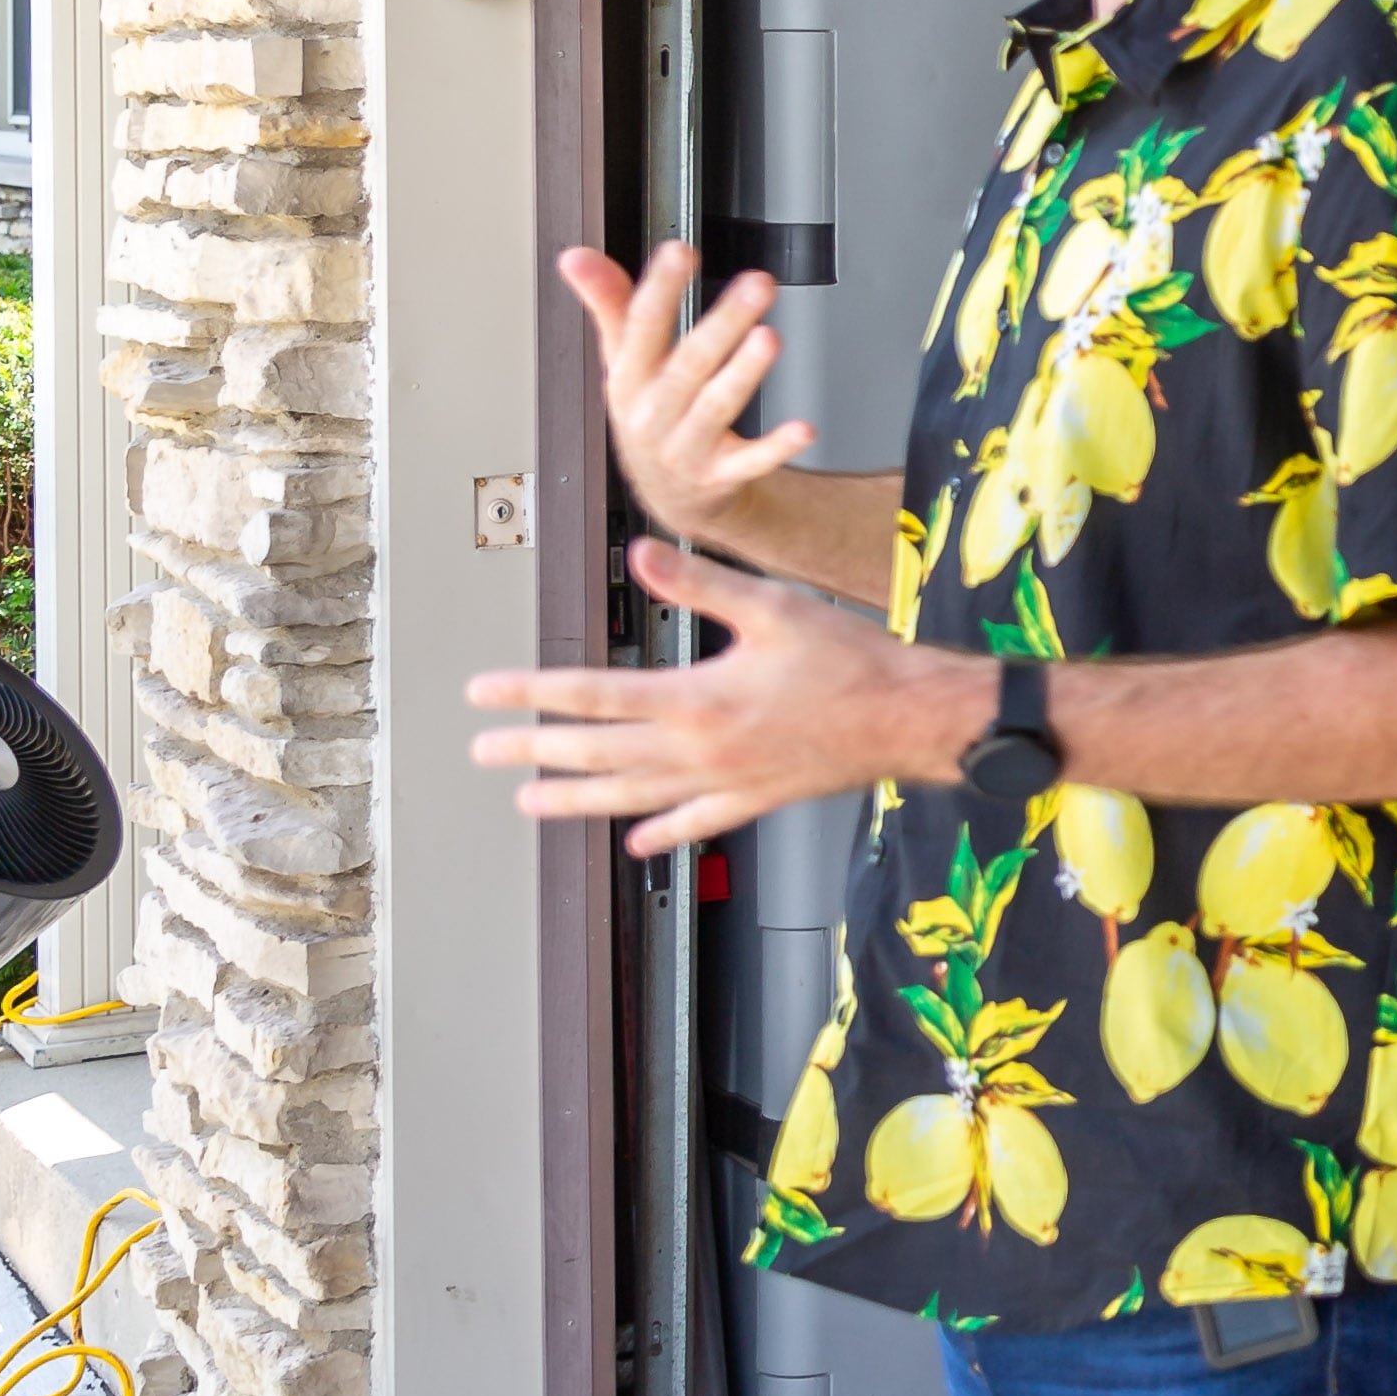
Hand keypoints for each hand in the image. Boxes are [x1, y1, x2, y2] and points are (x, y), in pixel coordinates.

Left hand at [468, 540, 986, 854]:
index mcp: (697, 698)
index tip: (487, 695)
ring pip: (633, 797)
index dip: (532, 693)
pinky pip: (697, 823)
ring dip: (577, 800)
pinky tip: (635, 840)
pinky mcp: (757, 799)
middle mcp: (702, 750)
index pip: (593, 695)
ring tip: (530, 804)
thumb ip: (699, 584)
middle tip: (484, 753)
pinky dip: (662, 832)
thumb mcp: (771, 606)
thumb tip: (639, 555)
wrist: (912, 720)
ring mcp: (726, 782)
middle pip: (598, 753)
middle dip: (534, 751)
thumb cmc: (851, 660)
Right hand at [564, 241, 817, 550]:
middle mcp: (654, 413)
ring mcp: (687, 447)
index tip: (680, 251)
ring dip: (743, 372)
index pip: (640, 328)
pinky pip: (750, 462)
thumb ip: (608, 306)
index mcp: (629, 379)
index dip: (658, 288)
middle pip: (688, 363)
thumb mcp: (624, 363)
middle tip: (756, 285)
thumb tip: (575, 258)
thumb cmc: (650, 417)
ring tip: (768, 337)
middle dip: (722, 322)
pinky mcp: (721, 476)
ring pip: (716, 407)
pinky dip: (776, 447)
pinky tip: (802, 428)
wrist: (671, 497)